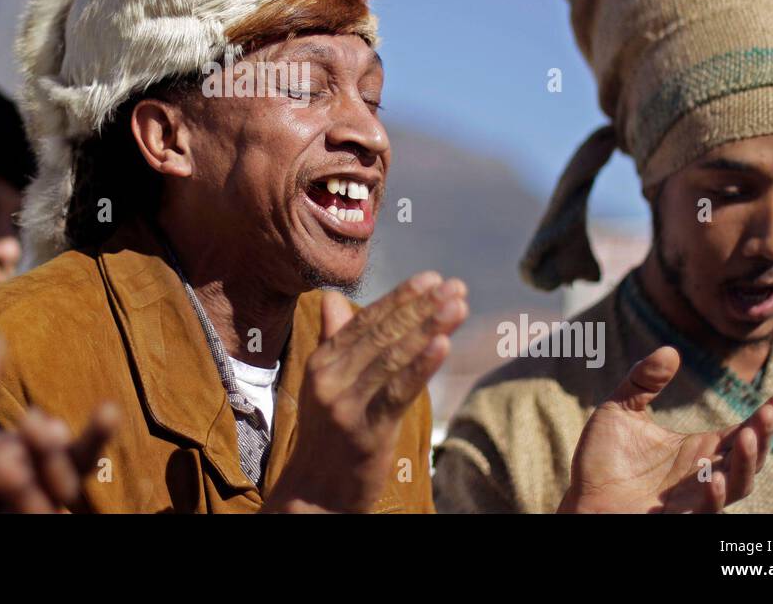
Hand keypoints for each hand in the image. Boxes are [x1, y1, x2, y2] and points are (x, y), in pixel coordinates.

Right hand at [265, 272, 467, 512]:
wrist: (315, 495)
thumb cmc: (327, 436)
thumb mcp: (324, 384)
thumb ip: (334, 339)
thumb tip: (333, 298)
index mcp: (321, 361)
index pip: (365, 321)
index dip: (400, 298)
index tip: (432, 279)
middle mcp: (329, 378)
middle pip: (382, 334)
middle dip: (421, 308)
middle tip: (454, 286)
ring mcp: (345, 404)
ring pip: (393, 358)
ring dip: (429, 328)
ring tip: (458, 306)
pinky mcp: (365, 431)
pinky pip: (397, 393)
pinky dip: (421, 367)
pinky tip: (443, 345)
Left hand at [559, 346, 772, 512]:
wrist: (580, 498)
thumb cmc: (602, 459)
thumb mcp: (620, 410)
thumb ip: (644, 380)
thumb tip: (670, 350)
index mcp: (699, 449)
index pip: (743, 434)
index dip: (764, 419)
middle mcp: (703, 475)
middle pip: (748, 459)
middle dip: (763, 437)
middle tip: (768, 413)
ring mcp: (692, 499)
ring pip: (736, 486)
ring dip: (746, 464)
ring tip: (747, 437)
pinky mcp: (676, 517)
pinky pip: (705, 511)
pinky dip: (713, 496)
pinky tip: (711, 476)